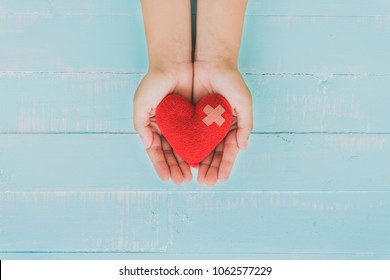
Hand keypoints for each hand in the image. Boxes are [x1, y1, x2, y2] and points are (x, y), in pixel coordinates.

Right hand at [134, 63, 192, 183]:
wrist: (174, 62)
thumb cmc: (154, 81)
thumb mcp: (141, 102)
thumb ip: (140, 124)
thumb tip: (147, 144)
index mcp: (152, 126)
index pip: (156, 150)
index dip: (161, 165)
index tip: (166, 178)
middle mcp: (167, 127)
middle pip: (171, 153)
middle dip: (175, 167)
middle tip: (181, 181)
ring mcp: (181, 124)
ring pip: (184, 148)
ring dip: (186, 162)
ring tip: (191, 176)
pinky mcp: (195, 118)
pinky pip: (197, 136)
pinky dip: (198, 149)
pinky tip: (200, 160)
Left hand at [193, 61, 252, 184]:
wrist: (210, 60)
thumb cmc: (230, 79)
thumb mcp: (242, 100)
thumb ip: (245, 123)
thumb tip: (243, 147)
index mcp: (231, 126)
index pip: (229, 150)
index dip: (226, 165)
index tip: (221, 178)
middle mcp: (217, 129)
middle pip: (214, 153)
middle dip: (211, 168)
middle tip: (205, 182)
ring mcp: (202, 125)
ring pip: (200, 149)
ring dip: (198, 164)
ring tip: (194, 178)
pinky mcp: (188, 119)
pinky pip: (186, 137)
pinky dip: (186, 150)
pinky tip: (184, 162)